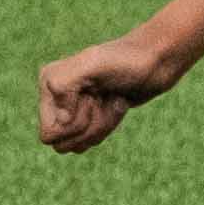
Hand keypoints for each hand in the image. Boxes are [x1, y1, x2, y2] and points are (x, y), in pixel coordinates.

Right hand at [38, 30, 187, 151]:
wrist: (154, 61)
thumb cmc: (124, 61)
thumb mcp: (92, 65)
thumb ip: (64, 86)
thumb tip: (61, 121)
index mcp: (48, 83)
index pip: (48, 133)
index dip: (73, 126)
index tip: (90, 99)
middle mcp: (57, 96)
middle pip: (63, 143)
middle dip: (89, 127)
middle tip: (102, 99)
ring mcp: (75, 107)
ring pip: (78, 143)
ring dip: (101, 125)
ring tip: (112, 99)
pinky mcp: (92, 114)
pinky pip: (92, 138)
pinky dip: (109, 123)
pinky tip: (118, 103)